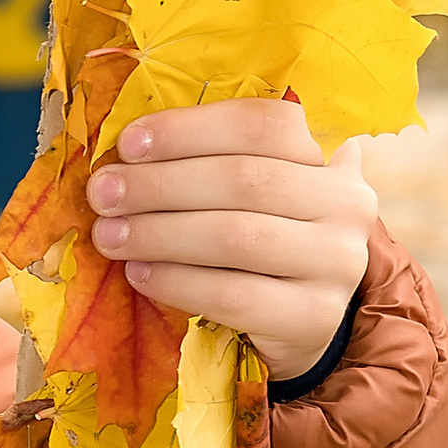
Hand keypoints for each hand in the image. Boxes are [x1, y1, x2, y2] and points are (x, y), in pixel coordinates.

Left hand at [84, 97, 372, 382]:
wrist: (297, 322)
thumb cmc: (258, 244)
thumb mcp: (247, 196)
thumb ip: (208, 162)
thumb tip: (127, 149)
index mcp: (325, 158)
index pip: (261, 125)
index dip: (189, 129)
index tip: (127, 144)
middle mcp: (345, 206)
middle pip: (243, 180)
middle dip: (160, 185)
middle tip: (103, 194)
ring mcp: (337, 264)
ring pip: (236, 237)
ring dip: (160, 233)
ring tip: (109, 235)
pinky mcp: (314, 317)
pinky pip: (232, 295)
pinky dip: (177, 282)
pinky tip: (139, 274)